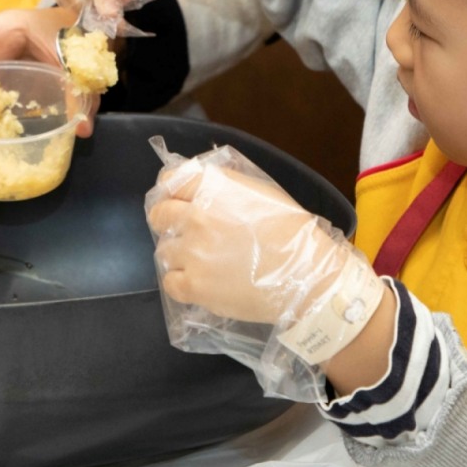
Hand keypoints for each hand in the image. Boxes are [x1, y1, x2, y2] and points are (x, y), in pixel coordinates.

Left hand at [147, 162, 343, 324]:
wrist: (307, 277)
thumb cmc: (292, 233)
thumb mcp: (260, 194)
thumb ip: (225, 188)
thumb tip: (200, 189)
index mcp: (213, 189)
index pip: (172, 180)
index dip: (173, 192)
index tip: (178, 201)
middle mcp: (196, 216)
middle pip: (159, 215)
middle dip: (169, 222)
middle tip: (189, 234)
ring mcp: (192, 253)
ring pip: (164, 250)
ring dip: (179, 255)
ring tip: (202, 263)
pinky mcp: (194, 286)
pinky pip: (170, 282)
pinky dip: (181, 283)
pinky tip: (199, 282)